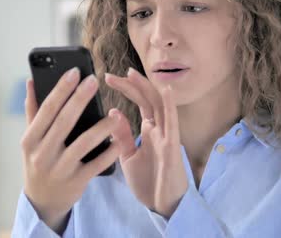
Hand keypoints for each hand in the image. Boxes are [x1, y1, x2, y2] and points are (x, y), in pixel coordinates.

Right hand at [20, 68, 122, 231]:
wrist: (43, 202)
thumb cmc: (38, 162)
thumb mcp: (30, 139)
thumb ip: (32, 110)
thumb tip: (32, 80)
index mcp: (30, 139)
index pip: (47, 110)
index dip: (61, 89)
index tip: (75, 71)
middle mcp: (42, 154)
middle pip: (64, 121)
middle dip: (80, 99)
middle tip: (93, 80)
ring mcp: (60, 169)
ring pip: (84, 143)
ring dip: (101, 126)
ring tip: (114, 113)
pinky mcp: (76, 182)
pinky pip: (97, 164)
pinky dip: (109, 151)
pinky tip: (119, 139)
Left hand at [105, 67, 188, 218]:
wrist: (162, 206)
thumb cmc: (149, 182)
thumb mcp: (128, 156)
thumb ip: (122, 135)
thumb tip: (113, 112)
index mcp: (150, 130)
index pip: (139, 102)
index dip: (126, 88)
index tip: (108, 78)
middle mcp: (159, 129)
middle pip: (148, 99)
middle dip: (131, 84)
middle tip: (112, 75)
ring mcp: (167, 136)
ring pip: (159, 105)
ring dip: (146, 88)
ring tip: (132, 74)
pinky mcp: (172, 146)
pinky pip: (172, 123)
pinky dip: (169, 105)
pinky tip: (165, 91)